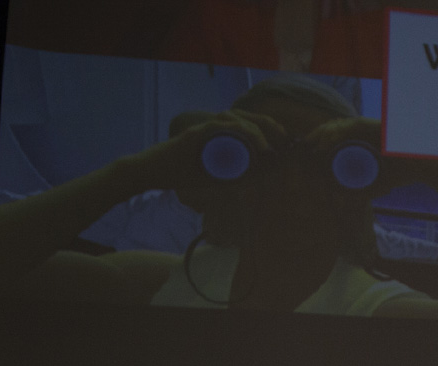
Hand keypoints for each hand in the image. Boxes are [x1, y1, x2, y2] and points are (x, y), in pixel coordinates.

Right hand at [127, 108, 291, 197]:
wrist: (151, 171)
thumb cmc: (181, 173)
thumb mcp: (216, 176)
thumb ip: (236, 175)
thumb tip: (262, 176)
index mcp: (219, 134)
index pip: (247, 124)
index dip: (267, 129)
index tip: (285, 141)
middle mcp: (213, 127)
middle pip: (245, 117)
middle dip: (269, 125)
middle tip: (287, 140)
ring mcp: (203, 128)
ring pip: (235, 119)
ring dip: (257, 130)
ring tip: (272, 146)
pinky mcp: (194, 134)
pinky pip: (220, 127)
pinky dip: (239, 133)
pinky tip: (254, 145)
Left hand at [300, 117, 437, 195]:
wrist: (425, 167)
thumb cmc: (406, 174)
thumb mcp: (380, 183)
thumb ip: (368, 189)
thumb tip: (353, 199)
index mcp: (364, 139)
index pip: (338, 135)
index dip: (322, 140)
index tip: (310, 151)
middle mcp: (365, 129)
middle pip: (335, 128)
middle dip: (317, 135)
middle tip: (304, 146)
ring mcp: (369, 125)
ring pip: (339, 125)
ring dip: (322, 134)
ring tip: (311, 145)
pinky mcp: (374, 125)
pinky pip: (350, 126)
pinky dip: (336, 134)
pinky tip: (324, 142)